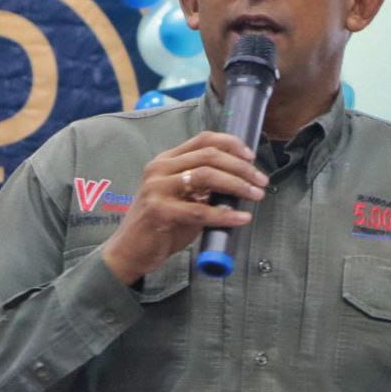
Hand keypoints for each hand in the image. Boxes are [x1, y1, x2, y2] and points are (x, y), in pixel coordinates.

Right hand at [100, 132, 269, 284]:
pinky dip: (225, 215)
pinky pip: (200, 210)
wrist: (129, 251)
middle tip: (261, 180)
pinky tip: (242, 218)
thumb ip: (204, 187)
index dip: (231, 144)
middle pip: (209, 155)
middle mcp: (159, 169)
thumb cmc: (160, 226)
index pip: (203, 139)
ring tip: (256, 195)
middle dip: (241, 167)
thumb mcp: (182, 198)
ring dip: (237, 184)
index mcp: (166, 161)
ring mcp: (157, 189)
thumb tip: (240, 182)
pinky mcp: (159, 211)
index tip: (252, 156)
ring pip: (206, 176)